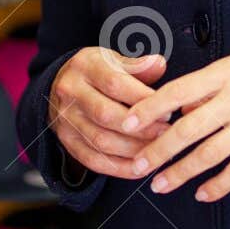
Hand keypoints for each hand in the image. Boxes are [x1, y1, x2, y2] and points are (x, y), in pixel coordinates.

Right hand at [48, 47, 170, 176]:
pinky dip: (118, 168)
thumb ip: (138, 65)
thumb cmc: (99, 71)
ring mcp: (65, 119)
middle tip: (166, 133)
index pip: (115, 83)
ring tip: (157, 151)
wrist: (63, 85)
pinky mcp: (67, 141)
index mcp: (85, 66)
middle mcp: (71, 92)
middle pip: (106, 114)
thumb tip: (159, 64)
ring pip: (100, 140)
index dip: (143, 99)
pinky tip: (140, 169)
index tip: (167, 109)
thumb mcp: (115, 59)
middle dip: (141, 128)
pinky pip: (92, 160)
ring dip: (133, 150)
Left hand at [118, 39, 229, 202]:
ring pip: (210, 155)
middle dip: (158, 150)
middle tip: (137, 165)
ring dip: (181, 172)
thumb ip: (204, 87)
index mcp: (223, 76)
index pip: (177, 92)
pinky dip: (219, 186)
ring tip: (160, 184)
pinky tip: (202, 194)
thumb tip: (176, 110)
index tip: (126, 123)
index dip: (149, 109)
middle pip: (188, 129)